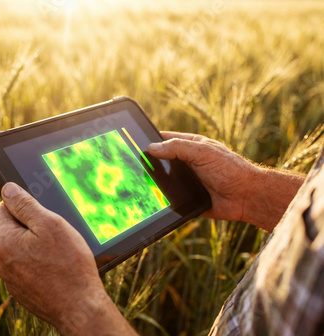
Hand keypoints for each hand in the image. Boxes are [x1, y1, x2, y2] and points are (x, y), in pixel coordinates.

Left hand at [0, 182, 136, 334]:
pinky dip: (37, 264)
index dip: (19, 205)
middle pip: (9, 231)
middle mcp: (2, 262)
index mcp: (5, 241)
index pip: (0, 210)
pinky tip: (55, 268)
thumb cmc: (69, 265)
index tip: (38, 211)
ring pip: (19, 250)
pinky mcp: (22, 292)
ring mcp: (11, 280)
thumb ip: (25, 205)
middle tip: (53, 232)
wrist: (79, 307)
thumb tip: (8, 189)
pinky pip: (25, 269)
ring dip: (33, 246)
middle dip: (28, 226)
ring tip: (57, 252)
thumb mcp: (50, 225)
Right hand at [148, 132, 303, 230]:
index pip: (166, 140)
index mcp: (192, 146)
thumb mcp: (203, 152)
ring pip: (165, 179)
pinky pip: (171, 196)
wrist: (246, 197)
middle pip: (162, 161)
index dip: (152, 140)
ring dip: (156, 182)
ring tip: (139, 183)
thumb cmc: (230, 170)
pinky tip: (153, 198)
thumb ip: (178, 148)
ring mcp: (187, 180)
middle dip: (150, 163)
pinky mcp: (188, 197)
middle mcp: (188, 162)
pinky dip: (163, 197)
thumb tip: (152, 147)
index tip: (134, 142)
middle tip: (133, 165)